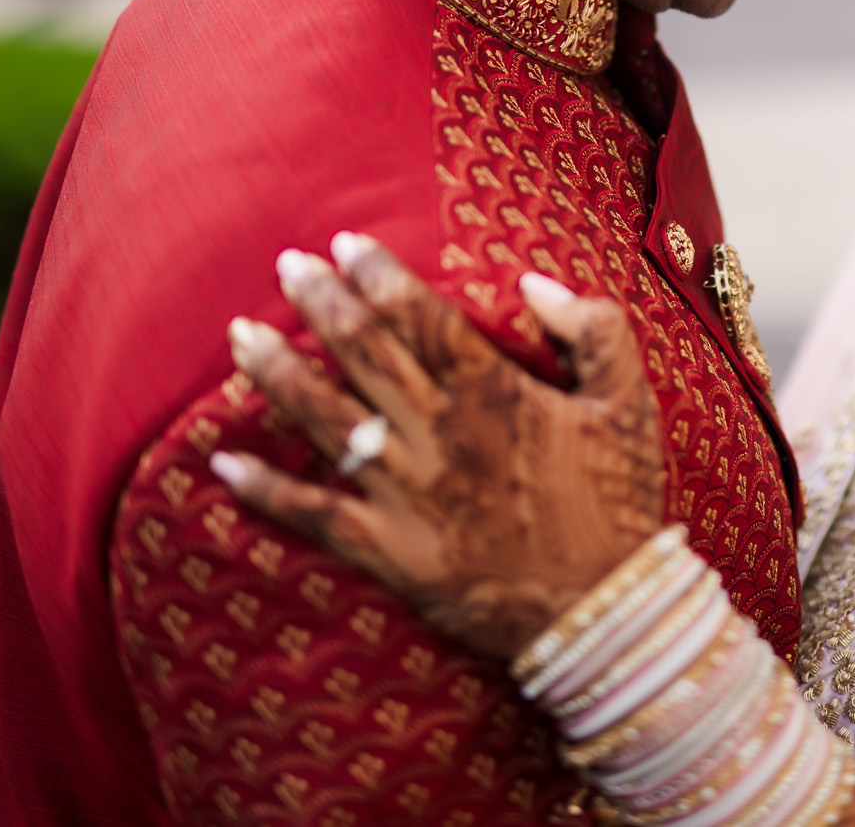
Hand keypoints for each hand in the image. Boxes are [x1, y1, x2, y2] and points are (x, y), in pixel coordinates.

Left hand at [209, 234, 664, 663]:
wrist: (604, 611)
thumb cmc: (620, 501)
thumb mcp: (631, 400)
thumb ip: (594, 328)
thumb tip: (532, 284)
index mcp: (494, 392)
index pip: (421, 317)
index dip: (378, 275)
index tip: (347, 244)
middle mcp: (439, 434)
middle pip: (362, 353)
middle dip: (319, 303)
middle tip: (288, 266)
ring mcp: (408, 493)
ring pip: (326, 420)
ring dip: (278, 374)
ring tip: (242, 336)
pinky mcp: (390, 551)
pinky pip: (313, 513)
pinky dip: (265, 490)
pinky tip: (223, 465)